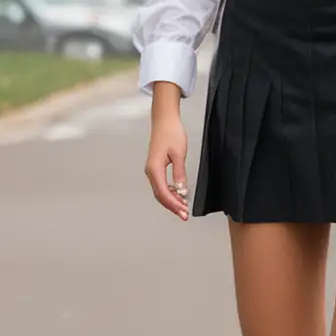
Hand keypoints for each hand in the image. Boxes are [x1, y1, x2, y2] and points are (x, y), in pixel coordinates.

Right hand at [145, 84, 189, 219]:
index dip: (174, 205)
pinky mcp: (155, 167)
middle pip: (160, 195)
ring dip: (171, 200)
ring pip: (160, 191)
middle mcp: (150, 171)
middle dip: (172, 206)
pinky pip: (161, 184)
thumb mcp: (179, 154)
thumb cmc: (171, 133)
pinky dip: (170, 192)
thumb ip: (180, 174)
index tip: (184, 212)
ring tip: (183, 207)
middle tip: (185, 215)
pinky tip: (179, 194)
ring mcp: (152, 169)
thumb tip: (181, 191)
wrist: (164, 120)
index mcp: (154, 169)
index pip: (164, 193)